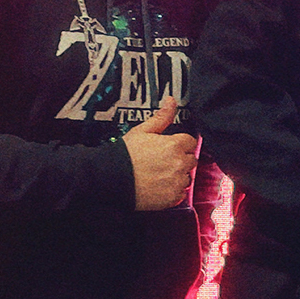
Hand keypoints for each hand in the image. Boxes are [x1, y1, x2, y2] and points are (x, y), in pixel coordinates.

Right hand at [123, 95, 198, 211]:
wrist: (109, 179)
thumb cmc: (124, 154)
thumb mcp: (141, 131)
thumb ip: (161, 117)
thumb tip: (171, 100)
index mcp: (174, 145)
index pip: (190, 142)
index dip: (179, 145)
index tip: (167, 149)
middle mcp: (179, 163)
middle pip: (190, 159)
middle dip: (179, 160)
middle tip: (160, 163)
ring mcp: (177, 181)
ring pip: (186, 177)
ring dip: (177, 176)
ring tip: (157, 175)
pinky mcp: (172, 198)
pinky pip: (181, 193)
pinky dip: (172, 191)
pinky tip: (158, 187)